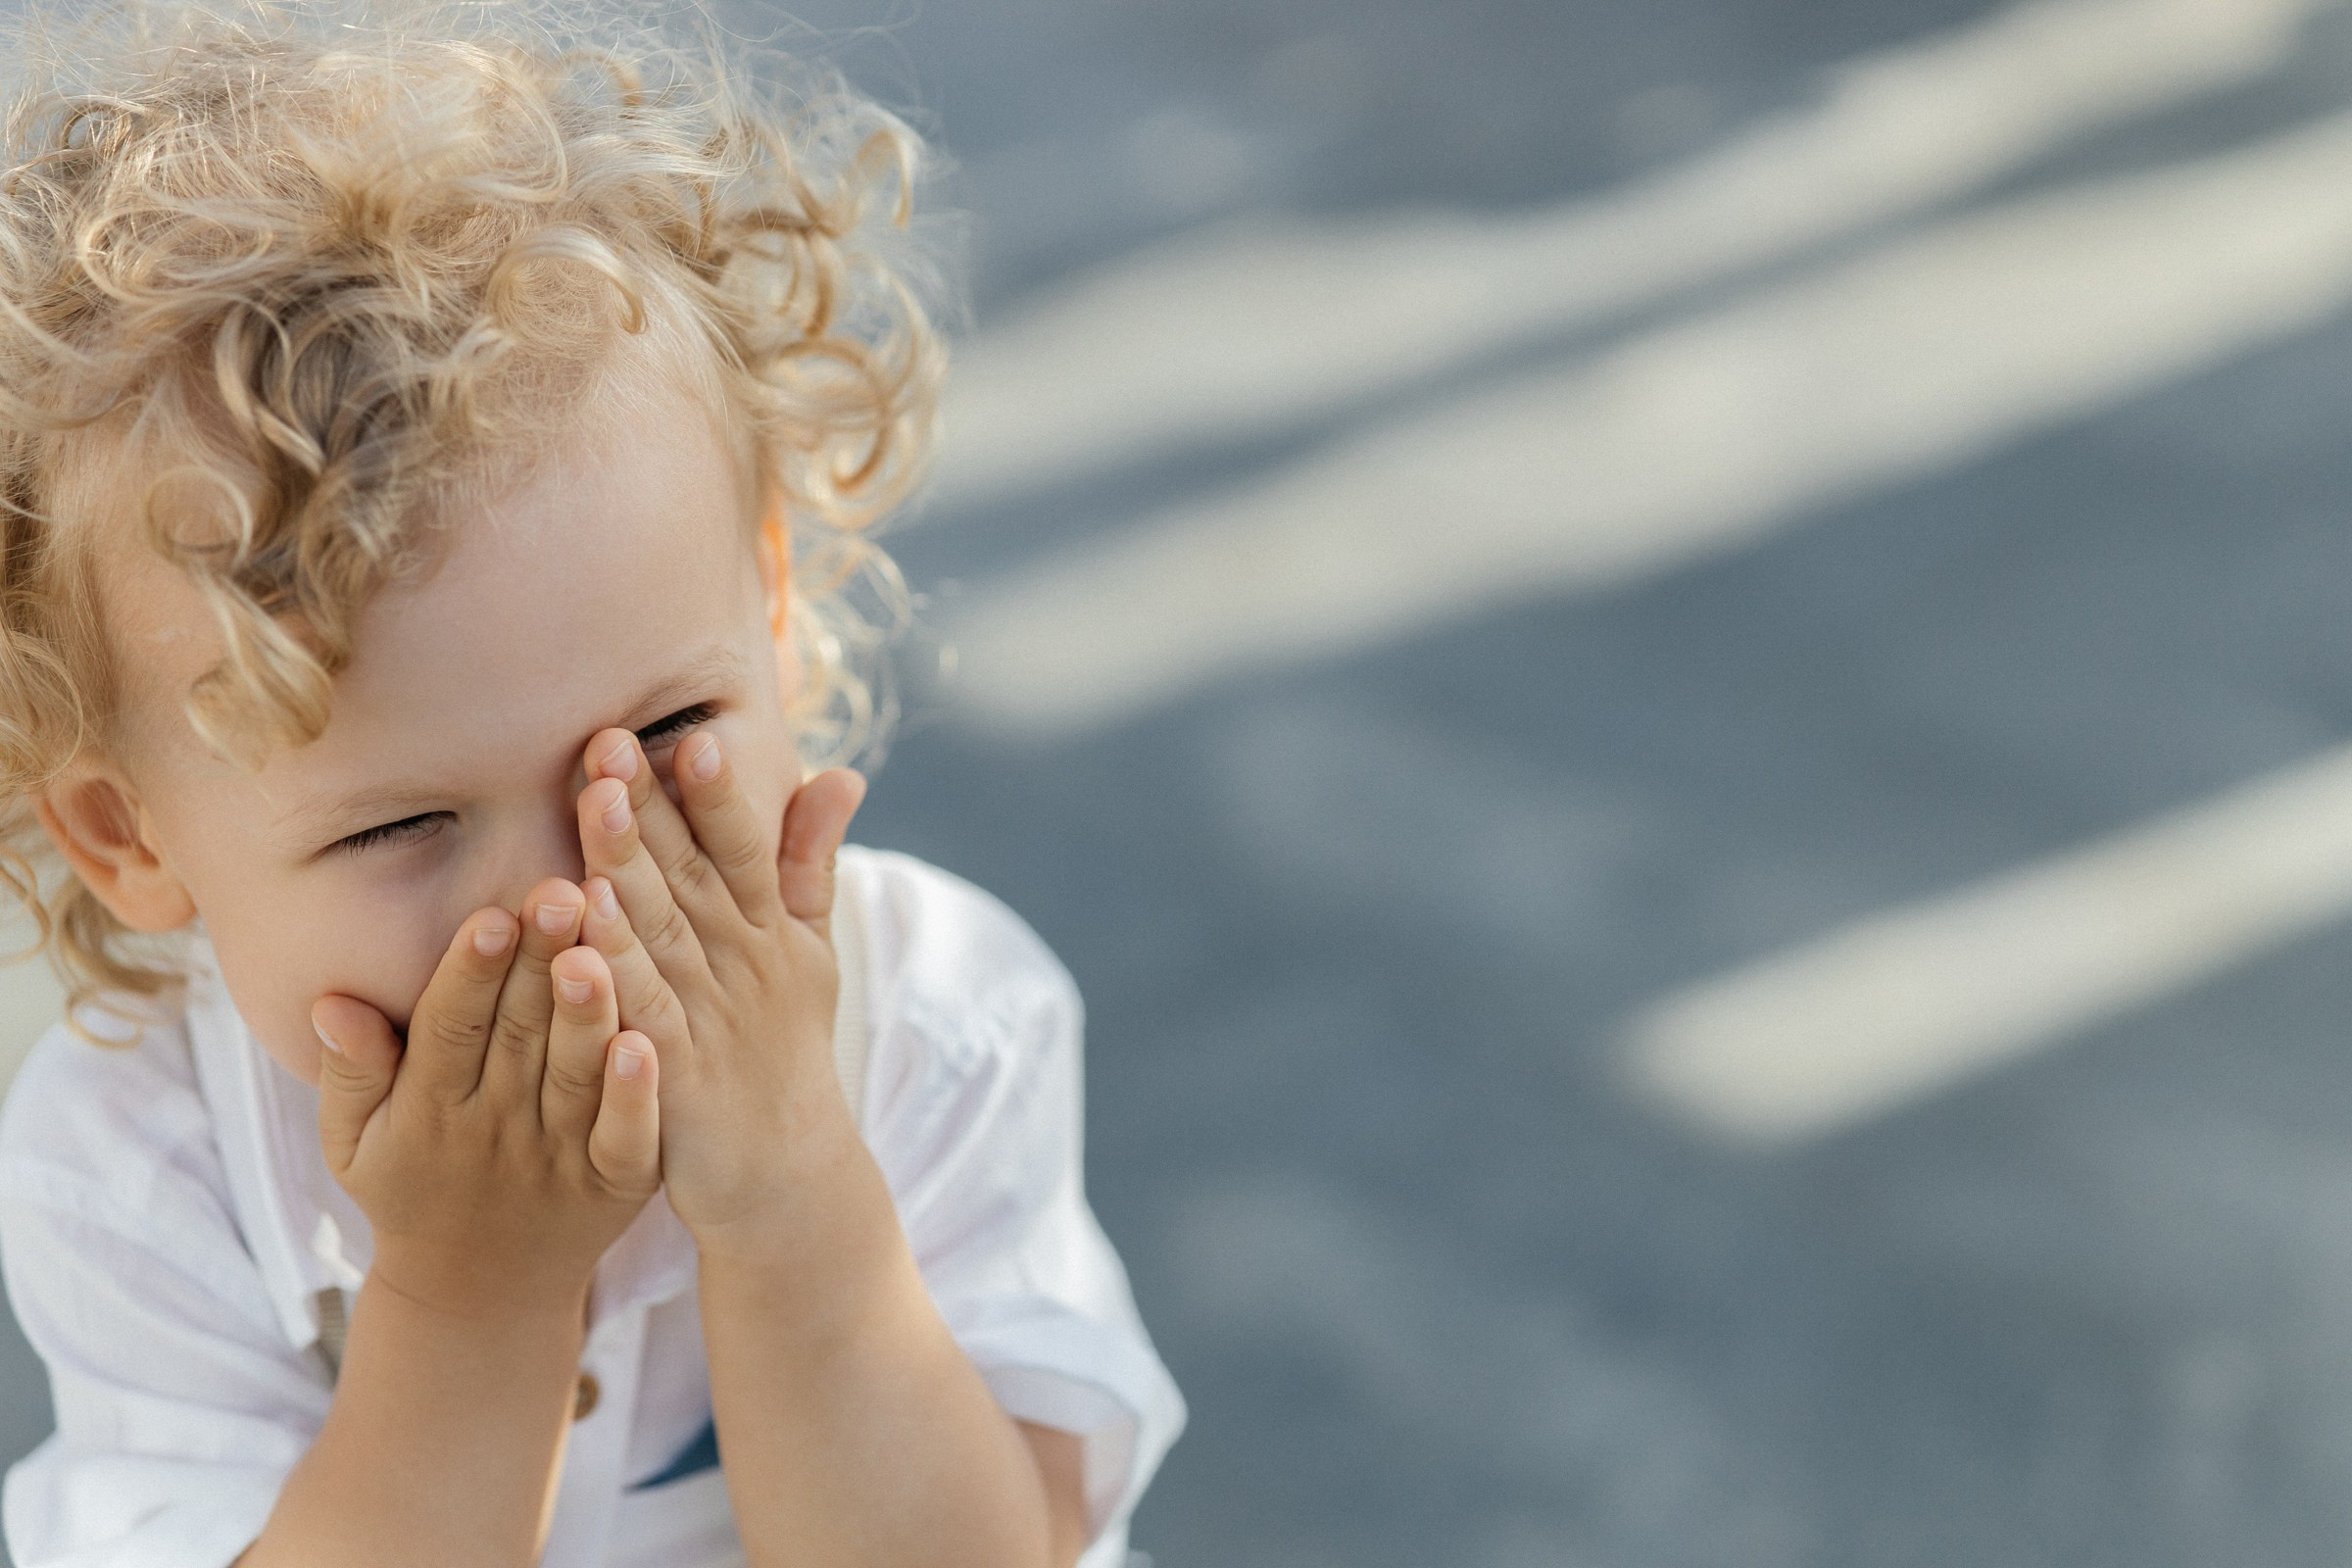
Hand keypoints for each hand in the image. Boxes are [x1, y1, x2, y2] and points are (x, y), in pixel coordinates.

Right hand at [311, 880, 661, 1316]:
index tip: (490, 914)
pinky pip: (627, 1139)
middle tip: (561, 893)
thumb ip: (349, 1073)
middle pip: (519, 1034)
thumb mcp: (356, 1142)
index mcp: (432, 1104)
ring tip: (597, 954)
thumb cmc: (412, 1187)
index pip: (451, 1028)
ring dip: (588, 1016)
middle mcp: (498, 1126)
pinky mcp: (618, 1183)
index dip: (469, 973)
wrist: (480, 1293)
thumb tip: (332, 1001)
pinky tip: (646, 1046)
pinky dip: (636, 1098)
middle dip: (539, 963)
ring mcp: (561, 1156)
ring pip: (574, 1077)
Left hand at [570, 726, 863, 1248]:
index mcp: (768, 933)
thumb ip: (812, 860)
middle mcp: (741, 969)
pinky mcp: (675, 1081)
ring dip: (626, 869)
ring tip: (589, 810)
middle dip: (649, 809)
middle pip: (689, 878)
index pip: (743, 852)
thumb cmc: (786, 1052)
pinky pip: (637, 1018)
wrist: (789, 1178)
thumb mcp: (811, 952)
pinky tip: (576, 934)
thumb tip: (841, 772)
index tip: (691, 737)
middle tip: (607, 743)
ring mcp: (709, 1023)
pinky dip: (611, 974)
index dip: (719, 797)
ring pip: (660, 935)